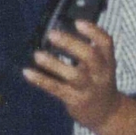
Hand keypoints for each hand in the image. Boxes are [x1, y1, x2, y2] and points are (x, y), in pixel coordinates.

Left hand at [27, 20, 135, 134]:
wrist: (106, 112)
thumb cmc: (98, 83)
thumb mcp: (101, 66)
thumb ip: (87, 51)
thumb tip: (60, 32)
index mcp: (107, 61)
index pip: (106, 43)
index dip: (93, 32)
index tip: (77, 22)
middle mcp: (100, 74)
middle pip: (90, 56)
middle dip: (71, 44)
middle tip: (52, 34)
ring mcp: (88, 88)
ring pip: (74, 75)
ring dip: (55, 64)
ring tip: (37, 55)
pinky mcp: (75, 100)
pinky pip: (56, 89)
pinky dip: (41, 80)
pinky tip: (28, 72)